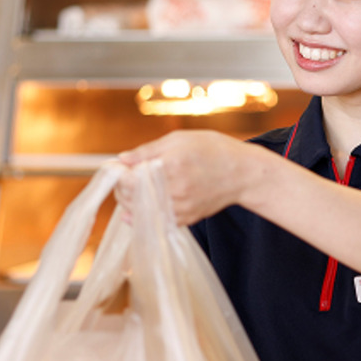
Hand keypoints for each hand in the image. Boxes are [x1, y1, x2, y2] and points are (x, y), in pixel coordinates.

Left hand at [116, 130, 258, 226]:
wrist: (242, 173)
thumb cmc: (213, 150)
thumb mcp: (179, 139)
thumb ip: (147, 150)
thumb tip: (121, 160)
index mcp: (171, 165)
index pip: (128, 179)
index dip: (118, 175)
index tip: (119, 169)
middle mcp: (175, 190)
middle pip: (131, 197)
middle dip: (122, 189)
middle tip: (124, 178)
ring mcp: (180, 208)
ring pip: (141, 211)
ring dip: (131, 201)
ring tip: (135, 188)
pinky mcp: (185, 219)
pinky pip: (155, 220)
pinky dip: (145, 213)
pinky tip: (145, 202)